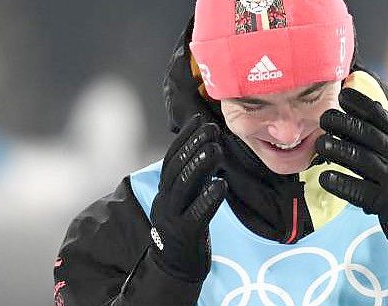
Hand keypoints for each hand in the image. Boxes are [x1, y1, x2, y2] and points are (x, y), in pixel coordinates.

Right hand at [150, 114, 227, 281]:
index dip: (184, 138)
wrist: (177, 267)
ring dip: (199, 165)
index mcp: (166, 190)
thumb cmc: (188, 226)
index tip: (199, 118)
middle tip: (212, 128)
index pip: (172, 158)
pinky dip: (208, 198)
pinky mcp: (186, 234)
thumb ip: (195, 176)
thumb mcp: (188, 198)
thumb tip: (210, 146)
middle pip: (175, 168)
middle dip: (193, 146)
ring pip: (182, 188)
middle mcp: (165, 201)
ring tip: (216, 149)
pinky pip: (196, 214)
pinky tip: (222, 184)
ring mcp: (173, 218)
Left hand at [315, 88, 387, 242]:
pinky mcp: (380, 201)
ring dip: (341, 151)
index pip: (381, 118)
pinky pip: (360, 191)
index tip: (343, 95)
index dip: (363, 105)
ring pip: (364, 161)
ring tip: (321, 144)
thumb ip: (373, 126)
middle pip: (371, 137)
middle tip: (325, 118)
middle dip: (347, 124)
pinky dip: (342, 184)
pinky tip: (325, 178)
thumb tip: (349, 97)